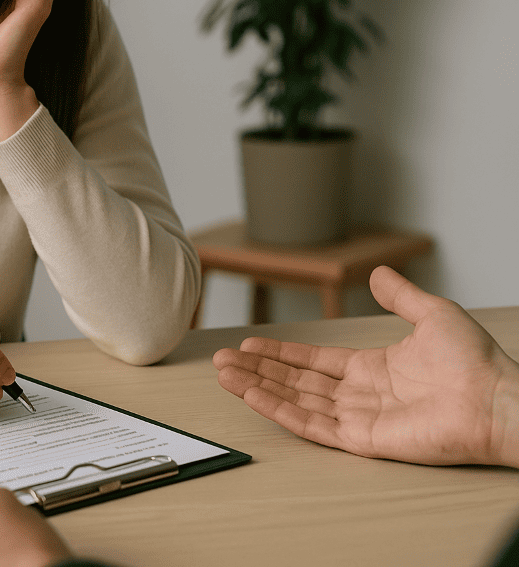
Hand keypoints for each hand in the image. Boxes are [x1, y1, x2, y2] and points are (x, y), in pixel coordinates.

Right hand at [213, 266, 518, 466]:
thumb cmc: (475, 362)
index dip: (280, 352)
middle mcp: (360, 394)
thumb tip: (377, 274)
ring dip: (257, 386)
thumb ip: (400, 295)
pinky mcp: (361, 440)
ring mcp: (358, 418)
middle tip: (222, 359)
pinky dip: (278, 409)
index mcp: (373, 368)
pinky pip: (311, 424)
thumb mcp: (433, 314)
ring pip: (295, 401)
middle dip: (257, 368)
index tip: (249, 344)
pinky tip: (253, 395)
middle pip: (295, 380)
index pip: (313, 361)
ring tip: (225, 374)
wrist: (497, 400)